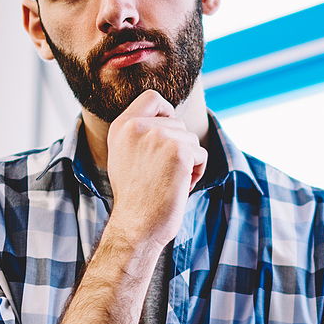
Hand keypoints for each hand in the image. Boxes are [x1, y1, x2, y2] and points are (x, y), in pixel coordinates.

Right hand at [104, 90, 206, 246]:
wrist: (136, 226)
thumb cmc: (134, 198)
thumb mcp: (125, 156)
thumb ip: (140, 134)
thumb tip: (169, 119)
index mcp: (122, 126)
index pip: (152, 98)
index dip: (166, 111)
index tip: (167, 133)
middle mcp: (138, 126)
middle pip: (178, 123)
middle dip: (178, 147)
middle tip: (162, 174)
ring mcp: (159, 136)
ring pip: (191, 140)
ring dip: (187, 162)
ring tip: (168, 182)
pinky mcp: (179, 151)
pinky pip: (201, 155)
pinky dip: (196, 172)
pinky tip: (179, 187)